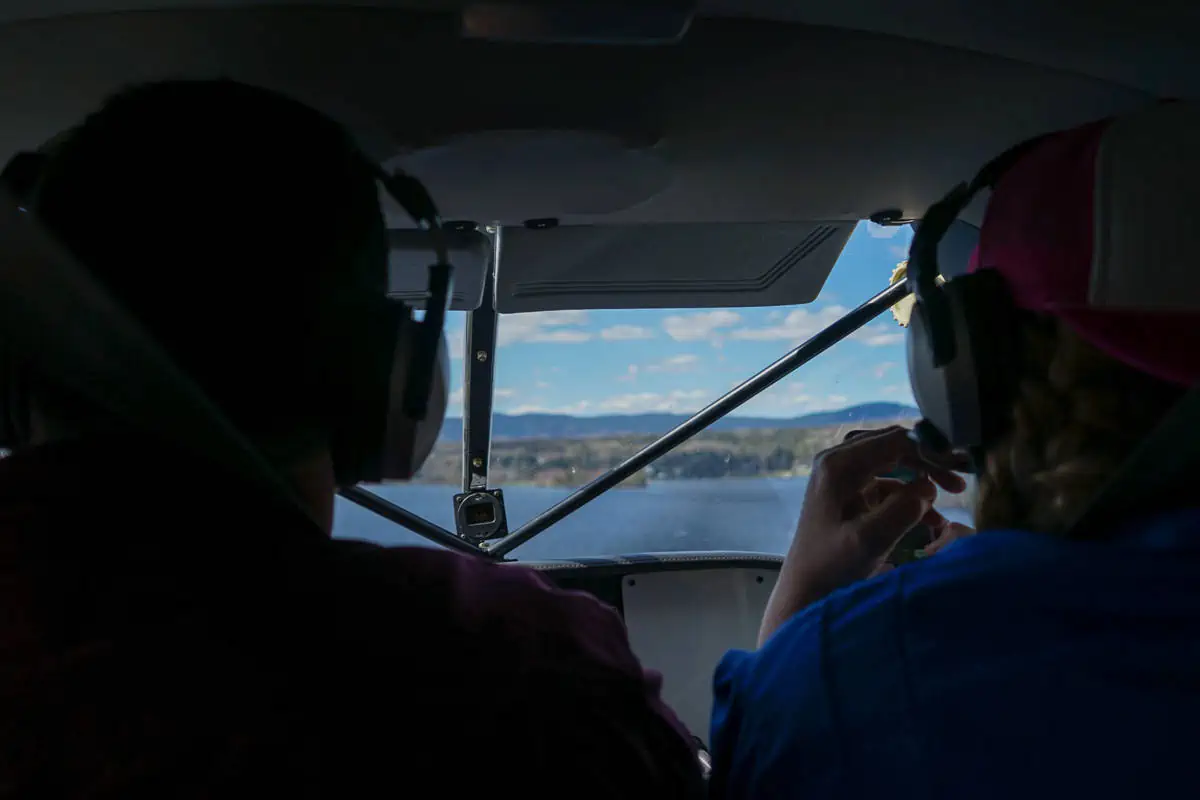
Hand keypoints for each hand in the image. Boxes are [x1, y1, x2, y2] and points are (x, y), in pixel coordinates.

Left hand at [758, 426, 966, 644]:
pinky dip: (909, 495)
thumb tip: (927, 491)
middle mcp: (838, 462)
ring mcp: (842, 477)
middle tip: (960, 479)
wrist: (805, 590)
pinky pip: (886, 483)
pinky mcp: (849, 494)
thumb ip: (901, 512)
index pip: (894, 441)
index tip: (960, 466)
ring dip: (922, 477)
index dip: (931, 450)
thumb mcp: (868, 541)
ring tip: (955, 492)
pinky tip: (932, 517)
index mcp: (839, 465)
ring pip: (892, 462)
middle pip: (894, 446)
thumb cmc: (831, 566)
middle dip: (929, 461)